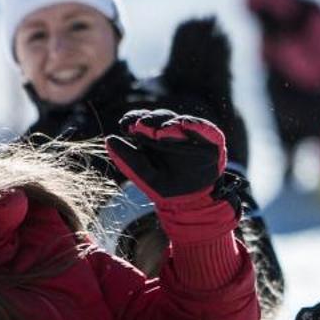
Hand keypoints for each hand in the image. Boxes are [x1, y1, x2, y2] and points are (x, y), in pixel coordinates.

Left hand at [104, 109, 226, 202]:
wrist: (193, 201)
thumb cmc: (168, 187)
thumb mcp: (145, 176)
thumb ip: (128, 160)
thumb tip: (109, 140)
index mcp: (153, 137)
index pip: (141, 121)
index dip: (133, 119)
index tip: (125, 125)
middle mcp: (171, 131)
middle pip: (159, 118)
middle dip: (150, 121)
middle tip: (140, 127)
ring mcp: (191, 133)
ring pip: (178, 121)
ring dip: (169, 124)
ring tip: (161, 132)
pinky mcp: (210, 137)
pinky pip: (203, 127)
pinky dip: (194, 125)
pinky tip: (183, 126)